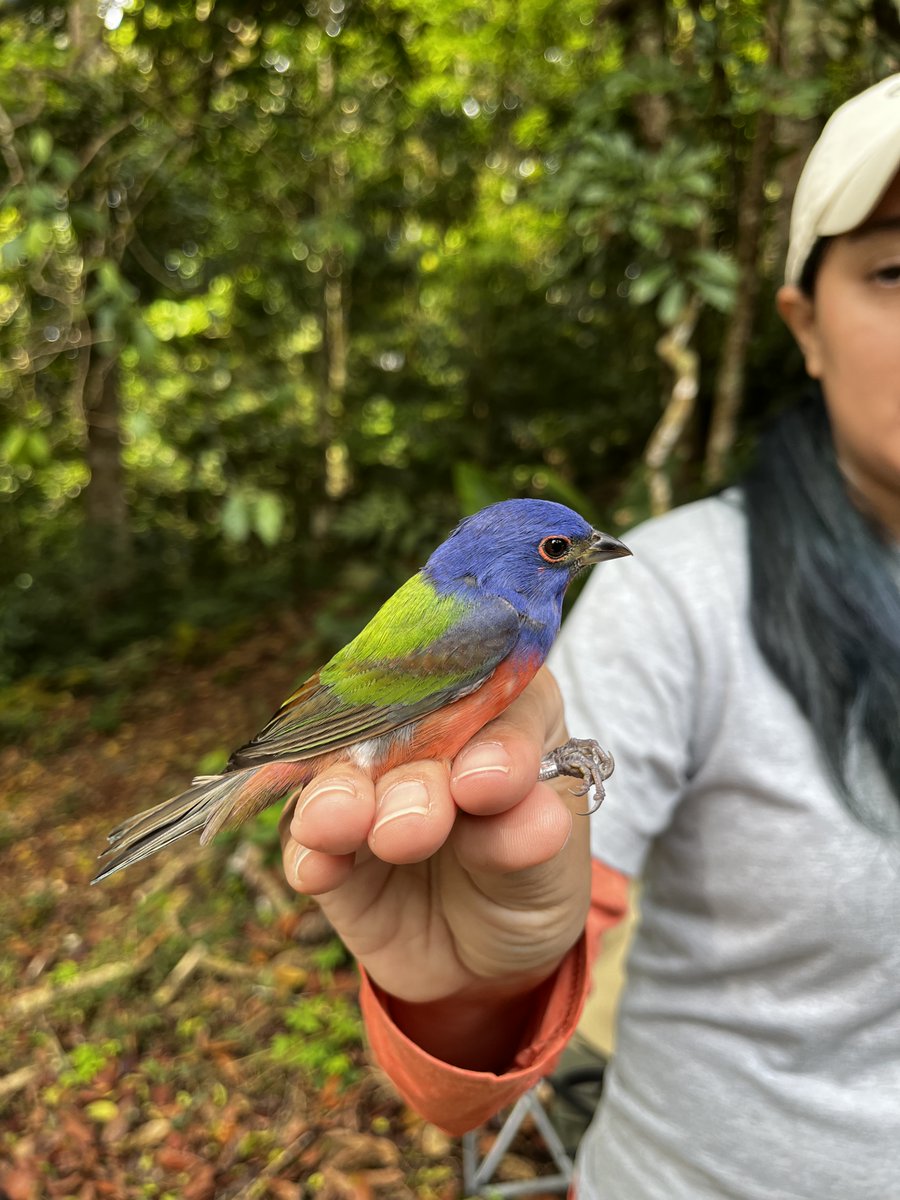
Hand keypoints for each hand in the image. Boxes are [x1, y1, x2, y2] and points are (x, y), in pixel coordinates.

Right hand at [279, 667, 591, 1057]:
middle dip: (410, 779)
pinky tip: (320, 869)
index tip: (486, 783)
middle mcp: (422, 738)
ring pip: (342, 775)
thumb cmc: (526, 887)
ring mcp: (367, 789)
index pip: (491, 694)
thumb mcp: (549, 867)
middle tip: (418, 825)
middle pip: (403, 729)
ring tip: (346, 823)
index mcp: (495, 714)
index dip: (485, 735)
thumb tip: (535, 817)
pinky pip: (304, 843)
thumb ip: (532, 835)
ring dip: (342, 797)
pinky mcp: (325, 847)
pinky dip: (310, 853)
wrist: (485, 969)